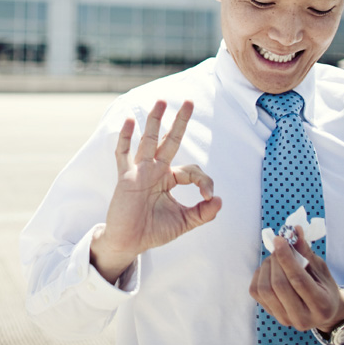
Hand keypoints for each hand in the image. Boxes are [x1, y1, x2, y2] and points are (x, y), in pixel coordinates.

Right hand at [90, 100, 222, 282]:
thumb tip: (220, 200)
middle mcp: (155, 170)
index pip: (192, 170)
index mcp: (169, 179)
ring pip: (148, 141)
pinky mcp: (125, 178)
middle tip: (190, 102)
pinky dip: (124, 138)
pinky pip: (123, 154)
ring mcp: (139, 171)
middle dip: (180, 122)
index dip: (204, 180)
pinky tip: (128, 121)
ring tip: (161, 101)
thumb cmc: (153, 231)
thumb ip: (203, 213)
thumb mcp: (184, 222)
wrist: (129, 242)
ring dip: (155, 121)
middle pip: (170, 141)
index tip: (208, 196)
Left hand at [249, 226, 343, 332]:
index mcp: (321, 305)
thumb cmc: (324, 286)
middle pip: (279, 285)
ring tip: (275, 259)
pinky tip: (269, 270)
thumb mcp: (320, 268)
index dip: (286, 257)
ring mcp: (286, 320)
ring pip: (265, 289)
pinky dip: (259, 275)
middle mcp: (303, 318)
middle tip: (279, 248)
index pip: (298, 280)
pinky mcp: (273, 316)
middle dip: (276, 260)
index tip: (279, 239)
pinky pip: (256, 292)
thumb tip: (294, 230)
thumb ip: (305, 251)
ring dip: (266, 267)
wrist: (325, 311)